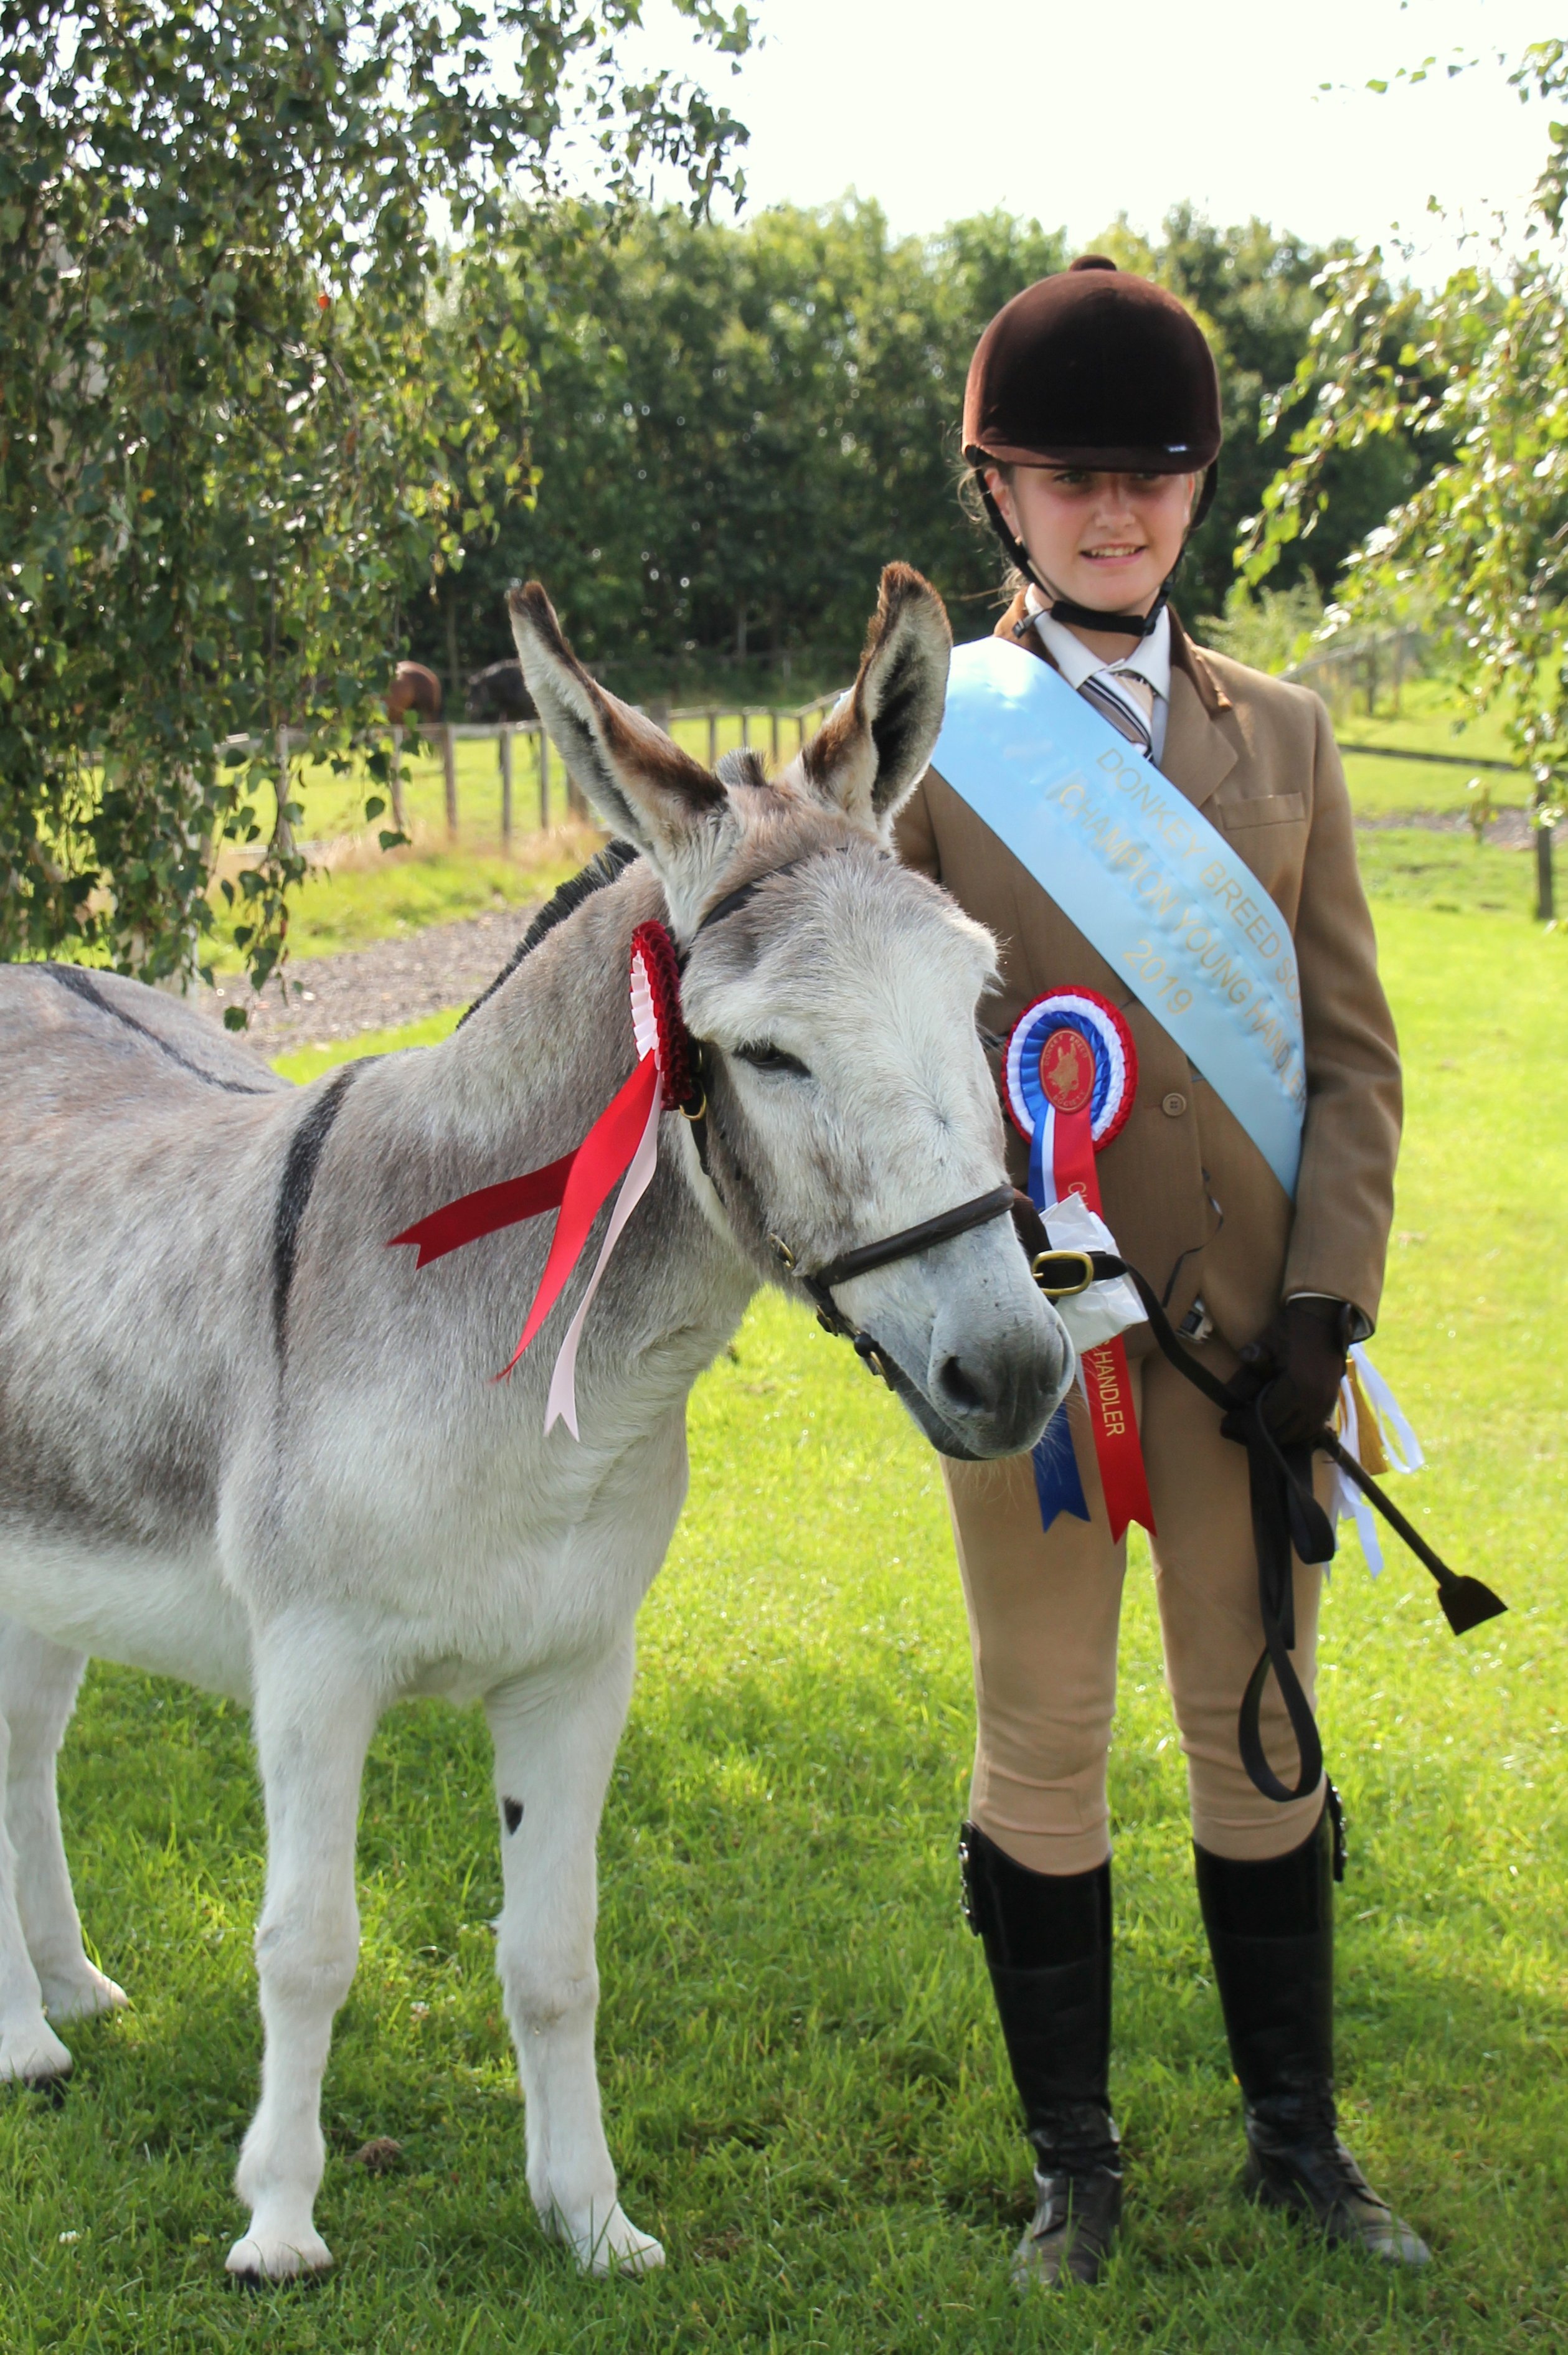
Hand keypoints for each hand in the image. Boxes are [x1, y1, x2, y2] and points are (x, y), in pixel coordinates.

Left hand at [1235, 1298, 1349, 1447]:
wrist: (1322, 1317)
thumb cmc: (1289, 1330)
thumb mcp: (1262, 1349)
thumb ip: (1245, 1378)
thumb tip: (1229, 1403)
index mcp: (1297, 1386)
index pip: (1266, 1420)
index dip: (1243, 1424)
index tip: (1226, 1423)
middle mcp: (1315, 1401)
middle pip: (1281, 1433)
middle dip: (1256, 1434)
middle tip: (1236, 1428)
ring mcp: (1326, 1404)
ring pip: (1297, 1436)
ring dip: (1275, 1435)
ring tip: (1254, 1428)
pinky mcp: (1331, 1404)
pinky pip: (1311, 1429)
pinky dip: (1293, 1432)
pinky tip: (1278, 1425)